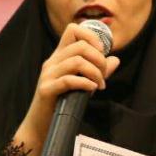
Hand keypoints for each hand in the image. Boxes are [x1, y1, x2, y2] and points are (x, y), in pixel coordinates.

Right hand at [14, 22, 120, 155]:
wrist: (41, 125)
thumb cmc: (62, 103)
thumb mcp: (82, 83)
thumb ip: (97, 71)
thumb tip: (115, 59)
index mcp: (59, 56)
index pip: (73, 30)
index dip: (91, 36)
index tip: (102, 52)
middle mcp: (52, 62)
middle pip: (80, 45)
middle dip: (99, 58)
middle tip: (104, 75)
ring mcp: (48, 75)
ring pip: (77, 61)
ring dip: (95, 73)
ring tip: (100, 85)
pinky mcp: (46, 89)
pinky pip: (69, 80)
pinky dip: (85, 83)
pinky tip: (91, 89)